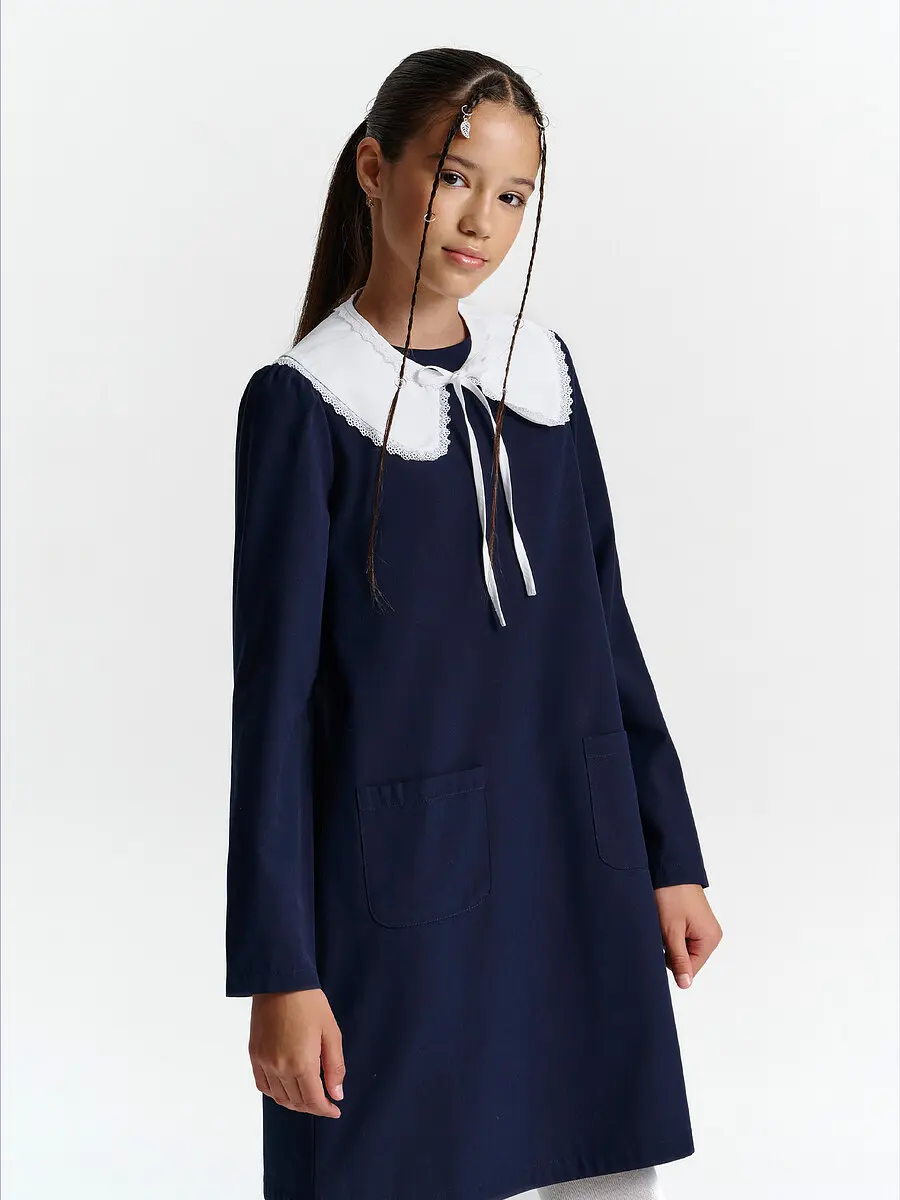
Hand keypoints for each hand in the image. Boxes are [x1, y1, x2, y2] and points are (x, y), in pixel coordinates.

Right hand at [249, 988, 344, 1115]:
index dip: (326, 1109)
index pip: (313, 1100)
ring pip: (279, 1097)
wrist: (280, 982)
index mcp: (301, 1064)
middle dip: (313, 1106)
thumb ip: (335, 1067)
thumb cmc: (309, 1003)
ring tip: (308, 1096)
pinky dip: (275, 1093)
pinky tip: (286, 1088)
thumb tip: (337, 1094)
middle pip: (296, 1102)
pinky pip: (263, 1085)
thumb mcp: (331, 1032)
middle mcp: (280, 1068)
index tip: (335, 1109)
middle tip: (325, 1102)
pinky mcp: (254, 1055)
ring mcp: (264, 1063)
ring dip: (295, 1102)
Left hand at [654, 884, 721, 988]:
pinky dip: (671, 931)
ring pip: (681, 947)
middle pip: (686, 959)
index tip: (662, 943)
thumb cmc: (672, 894)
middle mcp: (710, 935)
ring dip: (669, 939)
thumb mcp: (671, 931)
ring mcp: (703, 927)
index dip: (671, 960)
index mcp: (710, 939)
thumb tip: (685, 984)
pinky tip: (667, 919)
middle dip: (670, 949)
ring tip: (665, 921)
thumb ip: (678, 959)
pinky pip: (681, 936)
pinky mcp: (694, 921)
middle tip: (663, 929)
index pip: (690, 969)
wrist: (670, 868)